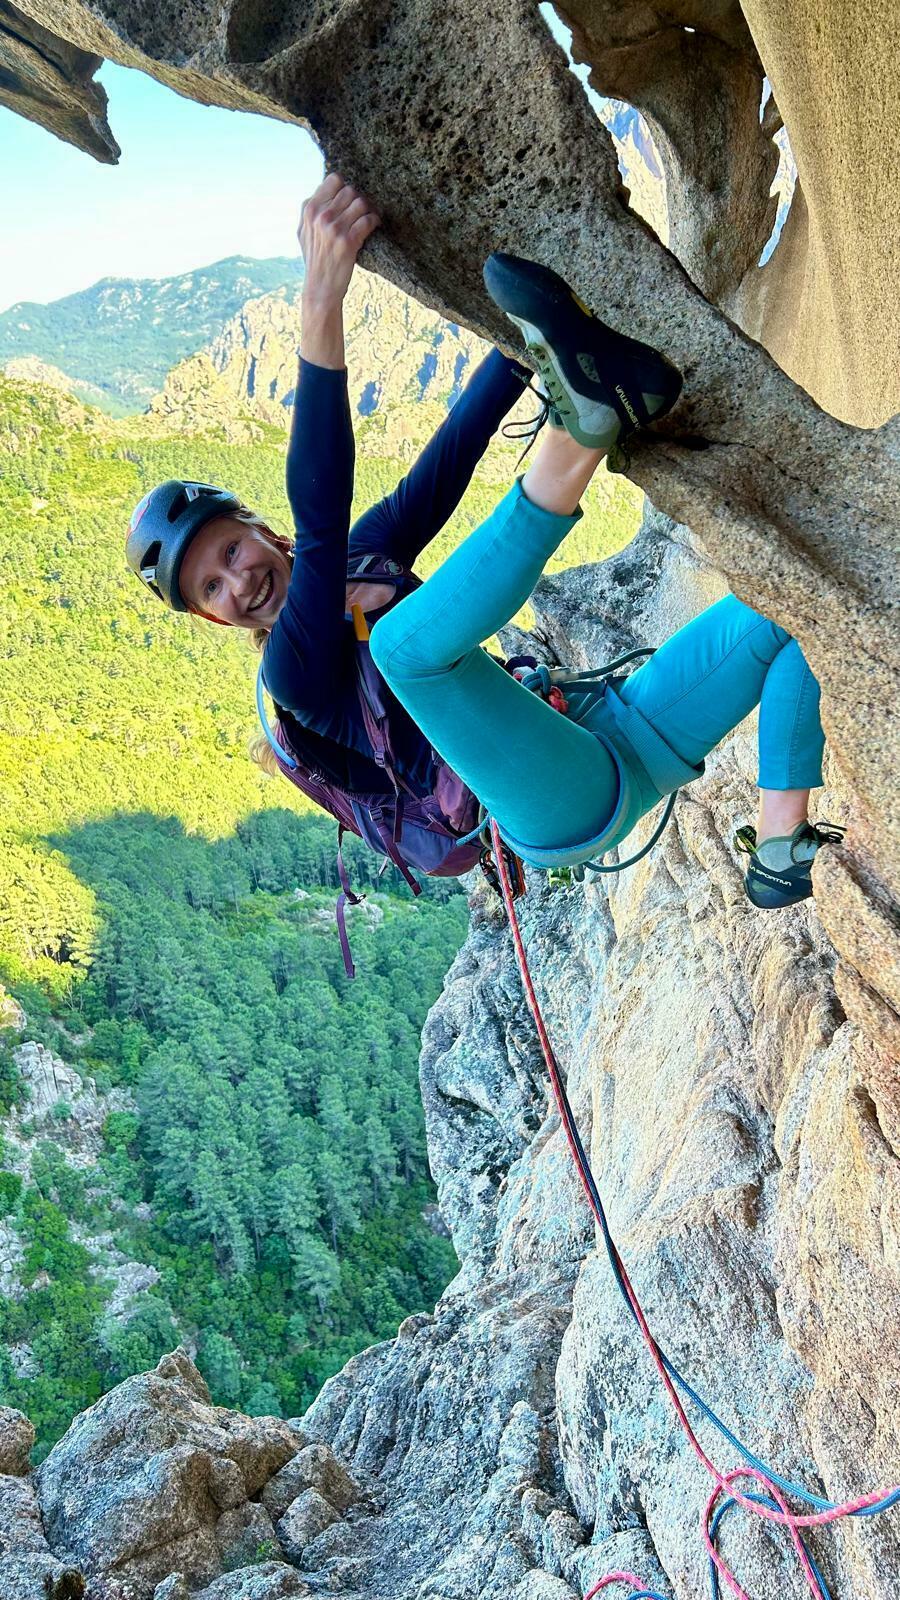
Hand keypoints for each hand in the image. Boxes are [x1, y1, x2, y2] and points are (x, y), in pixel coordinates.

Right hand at [299, 173, 380, 308]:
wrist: (320, 288)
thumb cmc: (315, 260)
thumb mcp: (304, 232)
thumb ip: (312, 211)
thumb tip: (326, 189)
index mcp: (309, 209)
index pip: (334, 180)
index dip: (346, 186)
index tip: (350, 198)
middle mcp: (320, 216)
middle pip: (350, 190)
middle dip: (361, 199)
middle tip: (366, 209)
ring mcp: (333, 228)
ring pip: (361, 203)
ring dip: (370, 209)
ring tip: (371, 217)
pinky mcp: (347, 242)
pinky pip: (367, 220)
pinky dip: (374, 221)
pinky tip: (374, 225)